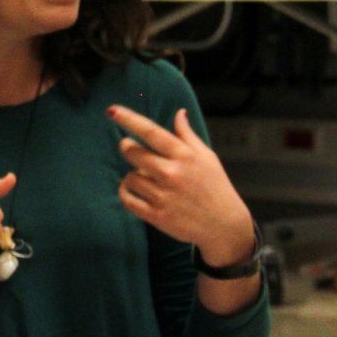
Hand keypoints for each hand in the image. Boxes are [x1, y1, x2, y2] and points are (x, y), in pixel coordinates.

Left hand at [112, 105, 254, 266]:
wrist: (223, 226)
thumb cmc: (215, 187)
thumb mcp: (207, 157)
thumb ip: (187, 135)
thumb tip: (179, 113)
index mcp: (184, 155)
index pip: (151, 131)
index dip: (129, 119)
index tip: (112, 110)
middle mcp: (171, 173)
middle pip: (133, 152)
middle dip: (127, 147)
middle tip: (130, 147)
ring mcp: (163, 196)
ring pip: (129, 177)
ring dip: (131, 174)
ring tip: (142, 175)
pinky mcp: (156, 216)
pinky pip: (128, 200)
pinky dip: (125, 192)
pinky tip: (131, 189)